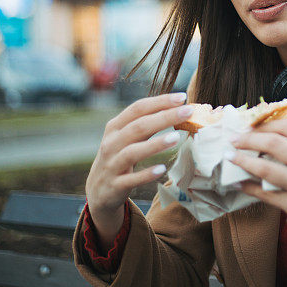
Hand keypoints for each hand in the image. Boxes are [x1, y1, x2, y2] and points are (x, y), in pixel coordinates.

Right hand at [85, 92, 191, 244]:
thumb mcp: (127, 138)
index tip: (181, 97)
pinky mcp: (115, 185)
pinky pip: (131, 179)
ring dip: (155, 144)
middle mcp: (111, 143)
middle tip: (188, 111)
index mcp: (115, 127)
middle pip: (138, 127)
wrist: (98, 190)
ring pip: (132, 152)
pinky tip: (162, 169)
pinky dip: (146, 174)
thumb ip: (147, 124)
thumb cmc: (119, 157)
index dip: (159, 101)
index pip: (138, 108)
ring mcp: (112, 164)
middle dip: (164, 117)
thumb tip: (178, 109)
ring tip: (176, 137)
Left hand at [226, 118, 286, 256]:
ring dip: (243, 161)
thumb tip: (269, 139)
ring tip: (230, 158)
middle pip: (273, 142)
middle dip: (247, 139)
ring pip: (265, 167)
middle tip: (233, 140)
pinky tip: (239, 183)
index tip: (248, 127)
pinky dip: (248, 187)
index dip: (263, 124)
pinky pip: (265, 194)